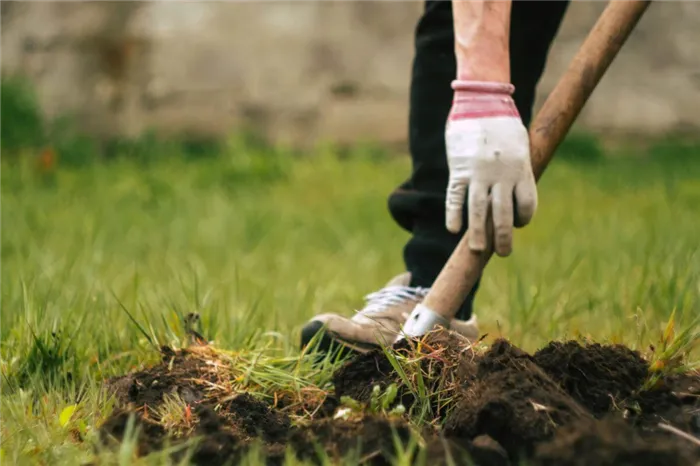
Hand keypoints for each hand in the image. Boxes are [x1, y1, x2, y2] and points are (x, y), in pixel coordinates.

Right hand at [444, 80, 536, 256]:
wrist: (481, 101)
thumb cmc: (503, 123)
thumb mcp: (520, 144)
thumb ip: (519, 169)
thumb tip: (514, 192)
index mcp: (521, 169)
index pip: (526, 205)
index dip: (523, 219)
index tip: (517, 224)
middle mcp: (502, 175)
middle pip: (503, 215)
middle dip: (503, 238)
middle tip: (504, 253)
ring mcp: (479, 173)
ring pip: (479, 211)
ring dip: (478, 235)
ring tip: (477, 250)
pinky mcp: (459, 169)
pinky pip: (456, 197)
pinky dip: (454, 215)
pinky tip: (453, 230)